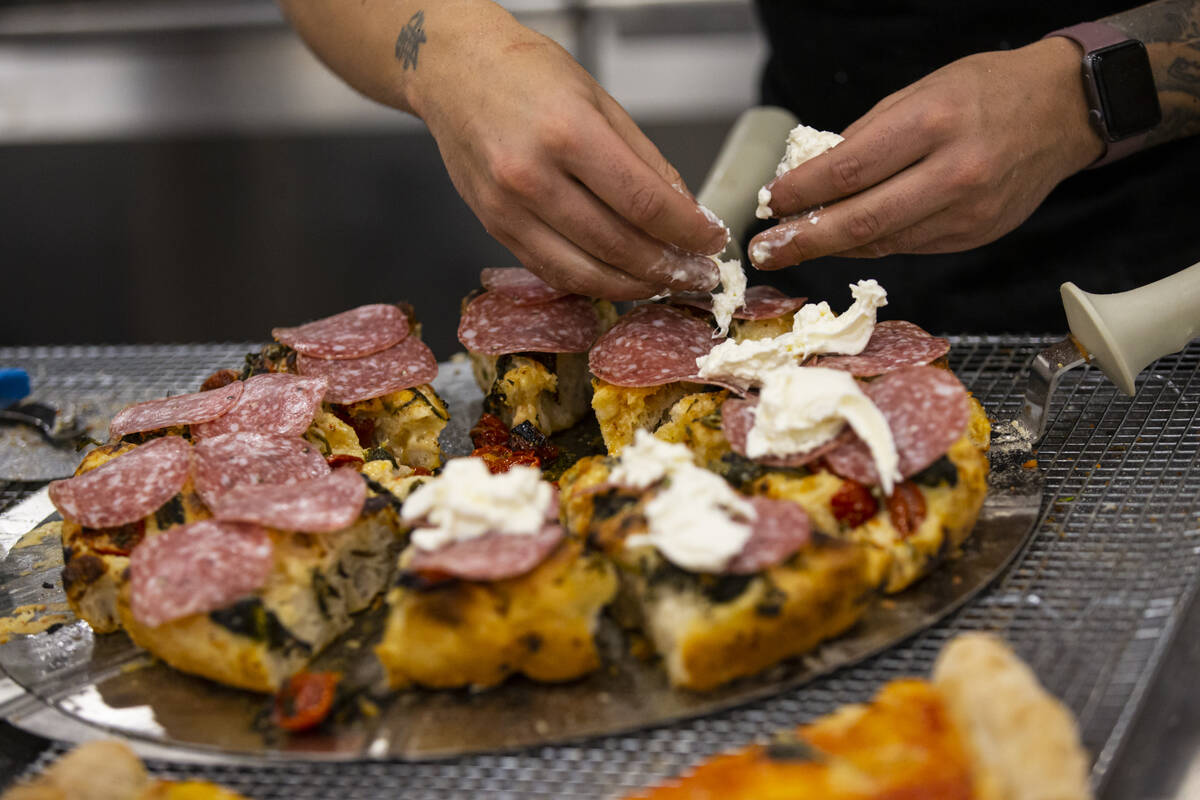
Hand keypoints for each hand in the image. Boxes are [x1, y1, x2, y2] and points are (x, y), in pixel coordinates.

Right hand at [414, 19, 728, 298]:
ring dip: (633, 285)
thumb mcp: (599, 99)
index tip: (712, 240)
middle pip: (617, 245)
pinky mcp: (494, 227)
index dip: (687, 231)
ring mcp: (507, 209)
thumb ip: (644, 159)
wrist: (453, 71)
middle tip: (698, 273)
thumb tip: (686, 211)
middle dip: (668, 268)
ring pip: (584, 271)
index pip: (644, 203)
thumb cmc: (526, 72)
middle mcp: (531, 177)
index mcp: (567, 133)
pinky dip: (592, 281)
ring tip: (666, 282)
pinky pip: (552, 270)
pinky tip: (621, 278)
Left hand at [748, 37, 1104, 268]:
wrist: (1064, 109)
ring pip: (882, 242)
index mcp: (933, 123)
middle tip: (764, 251)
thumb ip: (866, 135)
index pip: (849, 169)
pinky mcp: (976, 234)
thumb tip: (811, 175)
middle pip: (862, 221)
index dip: (800, 193)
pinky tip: (845, 240)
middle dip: (804, 240)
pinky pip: (908, 246)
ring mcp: (968, 211)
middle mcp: (954, 172)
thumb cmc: (986, 91)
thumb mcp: (920, 92)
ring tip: (793, 246)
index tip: (769, 203)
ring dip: (832, 246)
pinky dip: (870, 244)